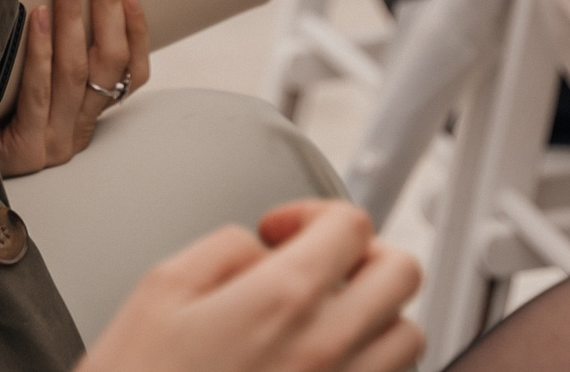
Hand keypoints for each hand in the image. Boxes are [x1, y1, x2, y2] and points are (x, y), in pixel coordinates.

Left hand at [0, 0, 151, 176]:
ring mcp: (52, 143)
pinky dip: (40, 51)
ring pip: (76, 72)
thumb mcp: (28, 85)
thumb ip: (52, 55)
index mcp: (86, 115)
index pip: (132, 72)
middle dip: (107, 4)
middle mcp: (77, 131)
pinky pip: (38, 93)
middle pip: (109, 62)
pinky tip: (36, 17)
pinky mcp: (25, 152)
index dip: (136, 27)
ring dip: (73, 15)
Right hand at [77, 201, 422, 371]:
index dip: (314, 212)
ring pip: (407, 337)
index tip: (282, 231)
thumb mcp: (162, 289)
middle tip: (322, 263)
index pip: (350, 225)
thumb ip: (225, 249)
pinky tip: (324, 364)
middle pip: (401, 273)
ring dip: (375, 314)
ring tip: (328, 317)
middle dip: (363, 254)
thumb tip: (261, 251)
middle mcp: (327, 349)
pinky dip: (370, 364)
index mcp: (282, 300)